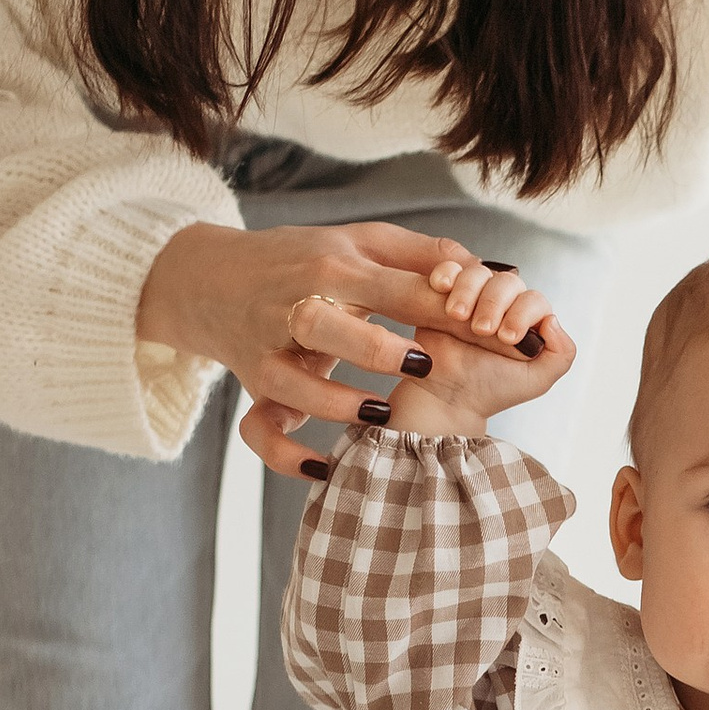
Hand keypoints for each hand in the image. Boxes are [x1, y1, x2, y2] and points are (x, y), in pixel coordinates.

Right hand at [242, 257, 569, 464]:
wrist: (214, 277)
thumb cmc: (308, 259)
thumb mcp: (363, 242)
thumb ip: (426, 255)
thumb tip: (494, 269)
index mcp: (333, 268)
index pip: (392, 288)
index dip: (441, 308)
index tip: (486, 329)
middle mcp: (294, 307)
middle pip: (325, 324)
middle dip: (375, 347)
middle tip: (427, 364)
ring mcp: (268, 350)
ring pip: (290, 381)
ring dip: (336, 402)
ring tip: (383, 414)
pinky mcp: (253, 384)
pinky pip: (257, 428)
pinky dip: (285, 453)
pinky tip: (325, 467)